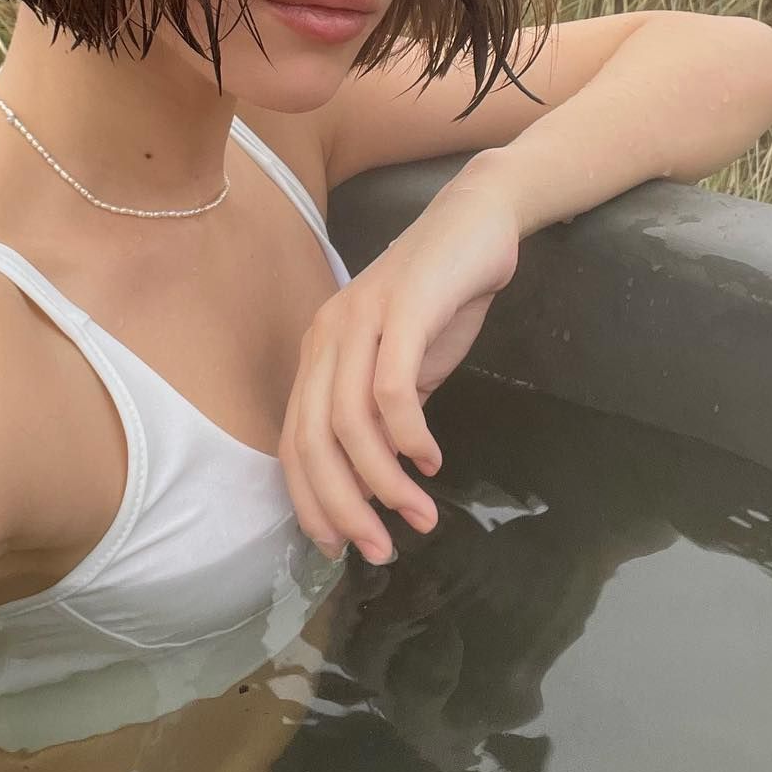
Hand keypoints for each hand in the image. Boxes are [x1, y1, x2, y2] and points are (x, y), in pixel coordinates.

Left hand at [279, 154, 523, 564]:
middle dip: (342, 505)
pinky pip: (390, 389)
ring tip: (419, 515)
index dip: (310, 500)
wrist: (478, 222)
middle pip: (312, 440)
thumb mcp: (406, 365)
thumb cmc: (442, 296)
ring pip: (349, 422)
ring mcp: (359, 318)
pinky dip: (407, 435)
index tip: (339, 547)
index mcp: (319, 352)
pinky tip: (431, 460)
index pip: (294, 441)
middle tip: (379, 549)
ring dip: (382, 481)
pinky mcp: (399, 308)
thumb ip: (385, 416)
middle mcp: (326, 335)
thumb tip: (379, 481)